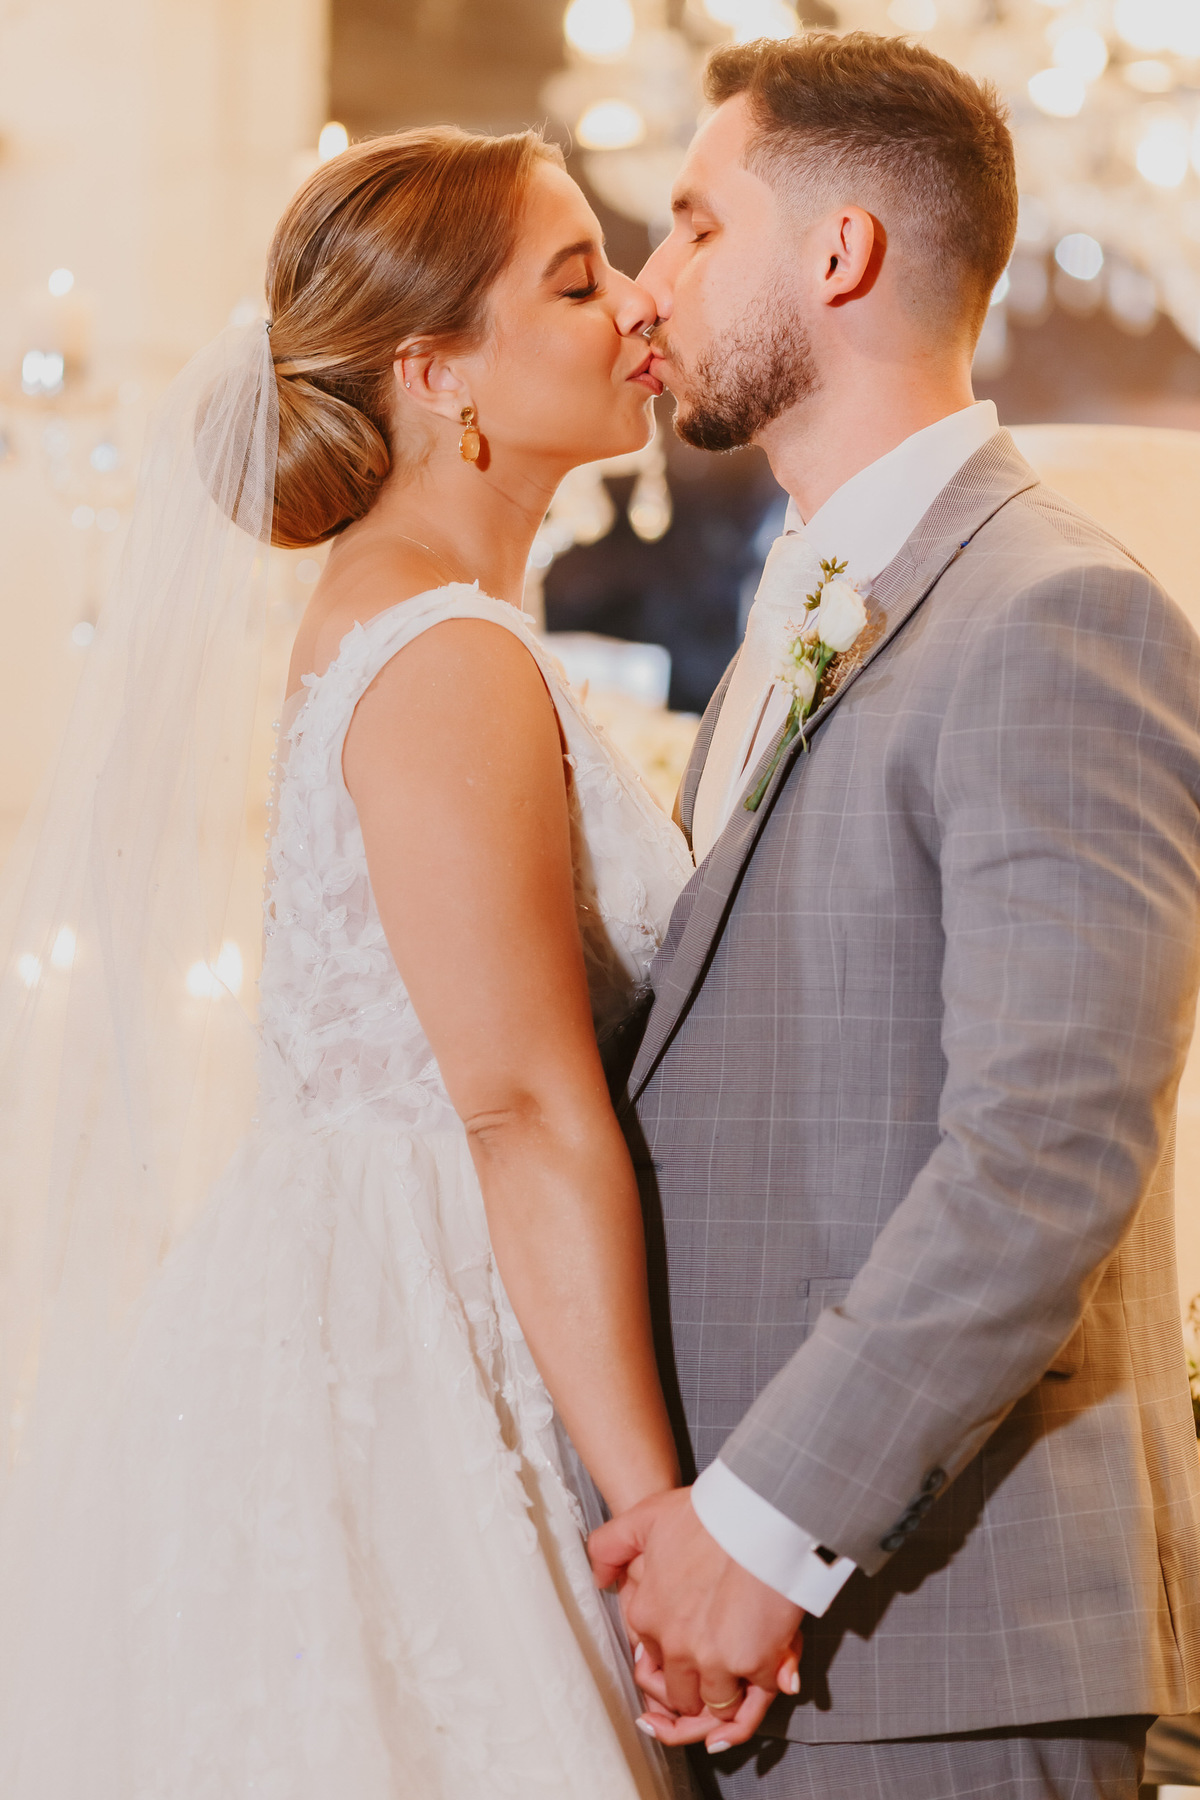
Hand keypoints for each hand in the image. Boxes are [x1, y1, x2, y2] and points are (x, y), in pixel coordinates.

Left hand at [589, 1487, 803, 1752]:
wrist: (757, 1512)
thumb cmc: (707, 1514)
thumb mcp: (645, 1518)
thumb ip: (610, 1546)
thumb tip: (601, 1580)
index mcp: (647, 1616)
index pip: (649, 1664)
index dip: (666, 1666)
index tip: (681, 1661)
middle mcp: (674, 1645)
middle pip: (679, 1693)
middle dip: (690, 1697)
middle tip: (704, 1692)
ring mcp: (714, 1659)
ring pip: (713, 1705)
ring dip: (720, 1705)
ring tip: (731, 1698)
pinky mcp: (754, 1664)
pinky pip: (750, 1705)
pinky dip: (747, 1714)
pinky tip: (739, 1722)